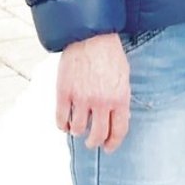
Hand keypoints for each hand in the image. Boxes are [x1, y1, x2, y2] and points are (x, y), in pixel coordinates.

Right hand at [56, 32, 130, 151]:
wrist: (90, 36)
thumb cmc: (110, 55)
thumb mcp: (124, 77)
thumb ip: (121, 99)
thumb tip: (119, 118)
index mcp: (120, 97)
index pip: (118, 130)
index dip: (113, 143)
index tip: (108, 148)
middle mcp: (101, 101)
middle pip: (97, 135)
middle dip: (95, 142)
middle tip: (92, 142)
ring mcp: (81, 98)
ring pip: (77, 130)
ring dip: (77, 132)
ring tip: (78, 128)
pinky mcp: (64, 93)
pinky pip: (61, 120)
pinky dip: (62, 125)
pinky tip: (65, 123)